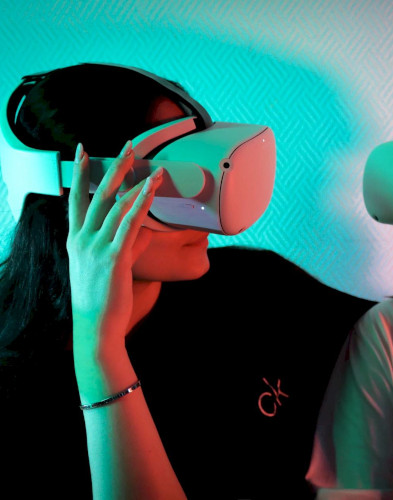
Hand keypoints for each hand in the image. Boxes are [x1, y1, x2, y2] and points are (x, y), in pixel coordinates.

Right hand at [67, 140, 162, 359]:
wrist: (95, 324)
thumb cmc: (102, 296)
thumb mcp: (108, 266)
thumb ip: (126, 245)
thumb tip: (143, 232)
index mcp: (76, 239)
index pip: (76, 198)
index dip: (81, 173)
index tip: (82, 150)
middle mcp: (83, 239)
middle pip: (99, 194)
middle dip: (114, 167)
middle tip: (127, 146)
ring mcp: (96, 246)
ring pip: (117, 206)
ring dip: (135, 182)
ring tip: (150, 165)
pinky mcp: (114, 257)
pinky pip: (130, 224)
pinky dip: (141, 205)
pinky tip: (151, 191)